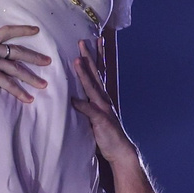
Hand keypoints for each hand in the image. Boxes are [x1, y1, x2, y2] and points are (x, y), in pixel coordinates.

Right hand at [0, 25, 49, 102]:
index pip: (7, 31)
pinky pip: (9, 83)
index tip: (36, 30)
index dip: (23, 29)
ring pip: (16, 69)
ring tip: (43, 85)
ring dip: (32, 78)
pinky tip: (28, 99)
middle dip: (35, 57)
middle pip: (18, 52)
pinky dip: (20, 92)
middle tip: (48, 62)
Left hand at [69, 44, 136, 159]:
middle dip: (89, 57)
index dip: (93, 58)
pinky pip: (90, 111)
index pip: (97, 73)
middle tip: (82, 41)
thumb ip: (85, 106)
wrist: (120, 151)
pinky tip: (74, 99)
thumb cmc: (107, 135)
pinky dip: (82, 104)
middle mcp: (104, 99)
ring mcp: (103, 108)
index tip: (89, 43)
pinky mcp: (101, 120)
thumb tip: (72, 97)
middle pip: (96, 74)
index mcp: (102, 97)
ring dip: (85, 73)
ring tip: (77, 59)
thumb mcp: (94, 118)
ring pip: (93, 87)